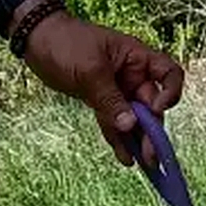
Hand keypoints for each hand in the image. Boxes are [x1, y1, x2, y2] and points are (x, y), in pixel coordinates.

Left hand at [21, 11, 183, 164]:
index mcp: (136, 58)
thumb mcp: (89, 70)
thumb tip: (130, 126)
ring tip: (144, 165)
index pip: (169, 74)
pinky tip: (125, 158)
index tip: (158, 109)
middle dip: (152, 131)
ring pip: (136, 121)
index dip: (170, 93)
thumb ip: (110, 99)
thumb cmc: (65, 42)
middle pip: (152, 107)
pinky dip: (120, 141)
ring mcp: (119, 91)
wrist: (36, 39)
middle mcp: (133, 76)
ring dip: (140, 142)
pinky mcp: (104, 103)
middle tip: (151, 156)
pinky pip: (116, 124)